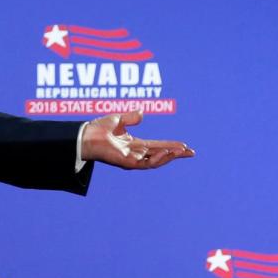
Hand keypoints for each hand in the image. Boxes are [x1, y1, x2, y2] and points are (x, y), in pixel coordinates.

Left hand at [80, 111, 194, 169]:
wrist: (87, 135)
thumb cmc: (98, 128)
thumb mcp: (118, 119)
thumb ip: (131, 117)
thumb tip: (142, 114)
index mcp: (133, 144)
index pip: (156, 146)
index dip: (170, 145)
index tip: (184, 145)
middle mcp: (134, 153)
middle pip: (160, 155)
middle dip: (176, 154)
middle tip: (191, 152)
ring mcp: (131, 159)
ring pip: (155, 161)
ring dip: (169, 157)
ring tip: (181, 151)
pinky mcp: (127, 163)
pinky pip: (146, 163)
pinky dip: (158, 159)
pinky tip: (166, 153)